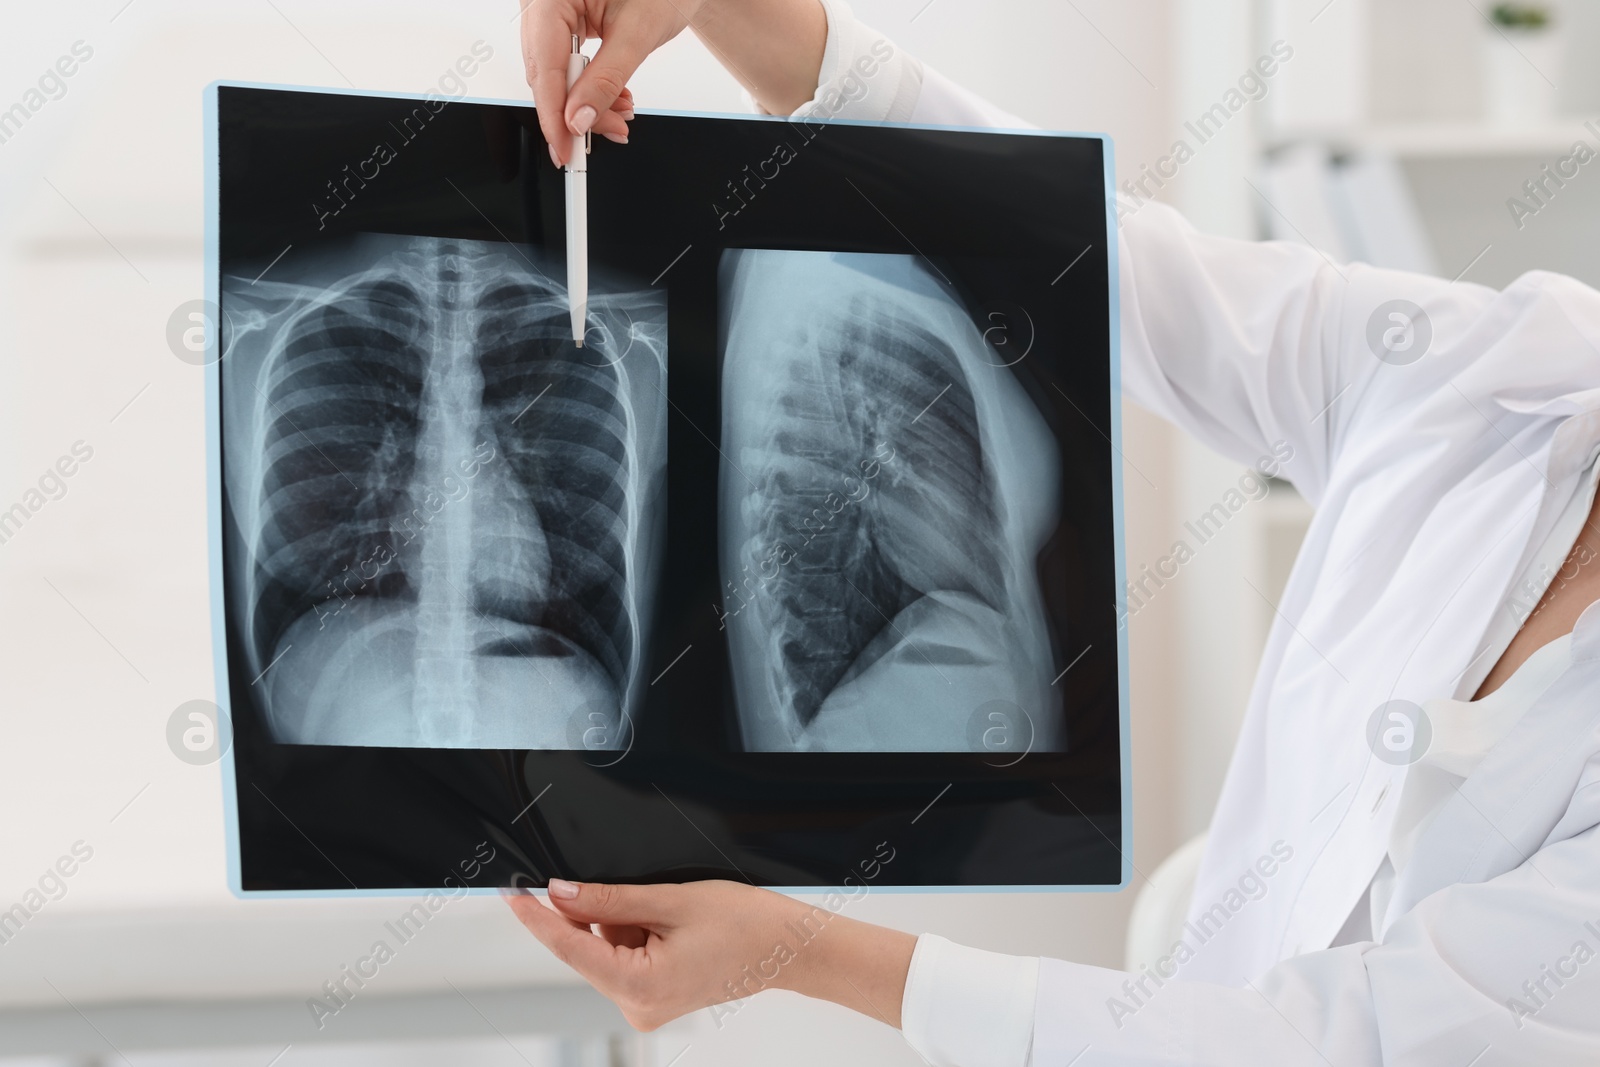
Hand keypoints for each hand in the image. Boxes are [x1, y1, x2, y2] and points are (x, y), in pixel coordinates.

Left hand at [502, 878, 916, 1030]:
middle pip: (587, 948)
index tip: (510, 893)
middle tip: (645, 892)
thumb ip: (608, 899)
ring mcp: (646, 1005)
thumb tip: (561, 892)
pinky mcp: (655, 998)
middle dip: (602, 914)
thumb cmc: (748, 926)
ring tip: (671, 910)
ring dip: (624, 922)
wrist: (791, 948)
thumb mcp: (671, 899)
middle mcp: (637, 1006)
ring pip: (606, 949)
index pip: (568, 947)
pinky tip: (669, 922)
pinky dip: (636, 933)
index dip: (536, 917)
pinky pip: (625, 957)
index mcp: (639, 986)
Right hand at [519, 0, 695, 165]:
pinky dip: (590, 87)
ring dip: (585, 102)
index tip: (565, 148)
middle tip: (605, 133)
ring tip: (619, 115)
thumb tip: (580, 118)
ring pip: (556, 74)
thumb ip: (606, 79)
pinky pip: (567, 65)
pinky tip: (613, 98)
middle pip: (546, 73)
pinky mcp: (566, 24)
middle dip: (575, 111)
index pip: (543, 65)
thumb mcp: (637, 33)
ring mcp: (552, 13)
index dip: (553, 114)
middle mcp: (544, 3)